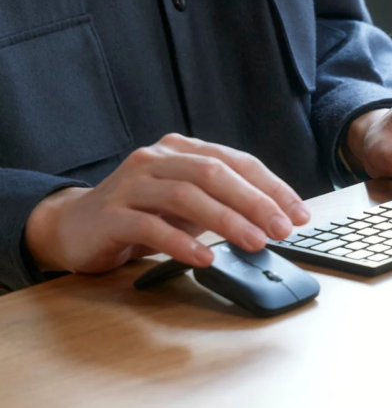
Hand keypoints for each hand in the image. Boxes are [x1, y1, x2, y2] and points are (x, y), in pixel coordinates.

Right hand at [24, 134, 310, 273]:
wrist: (75, 227)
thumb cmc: (143, 213)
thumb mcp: (189, 203)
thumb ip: (224, 202)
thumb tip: (276, 219)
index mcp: (183, 149)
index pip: (237, 162)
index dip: (272, 187)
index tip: (299, 213)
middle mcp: (157, 159)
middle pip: (214, 174)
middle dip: (255, 202)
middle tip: (282, 229)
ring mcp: (131, 184)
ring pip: (186, 195)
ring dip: (226, 220)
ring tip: (254, 242)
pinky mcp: (110, 215)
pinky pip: (151, 226)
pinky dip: (182, 242)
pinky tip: (204, 258)